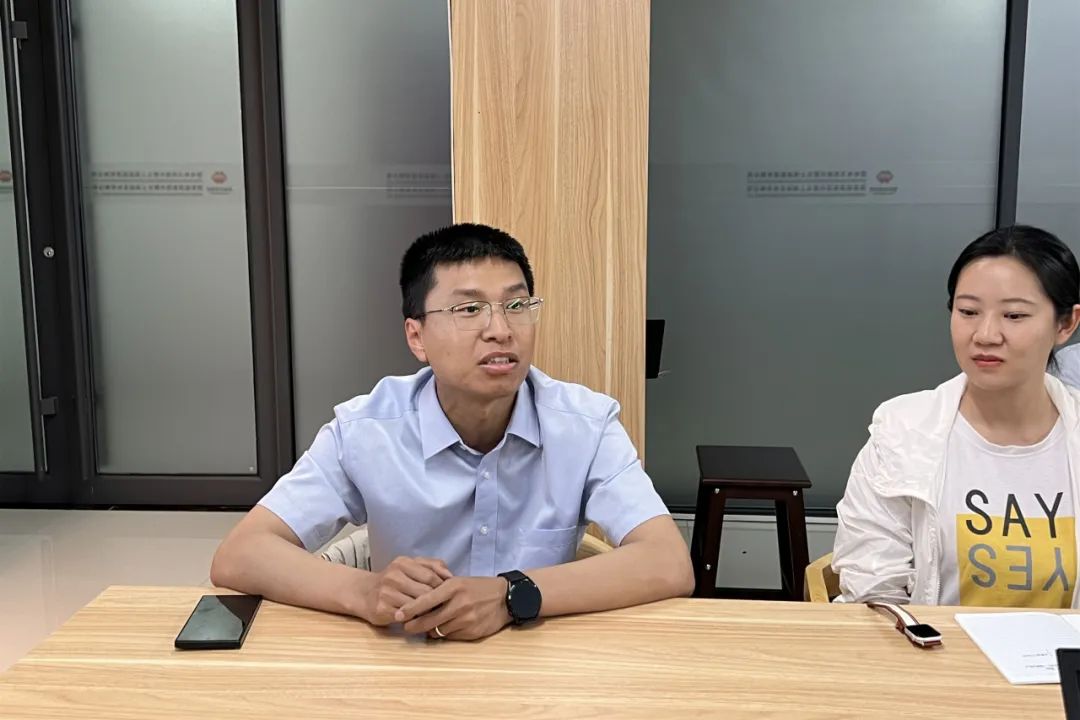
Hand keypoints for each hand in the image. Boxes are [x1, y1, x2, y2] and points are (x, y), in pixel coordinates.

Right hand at [361, 556, 452, 625]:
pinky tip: (417, 619)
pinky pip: (406, 616)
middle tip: (443, 607)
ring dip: (426, 611)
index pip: (431, 576)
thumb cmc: (394, 580)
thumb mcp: (411, 567)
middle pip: (425, 592)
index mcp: (403, 563)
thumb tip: (451, 576)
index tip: (449, 595)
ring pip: (417, 605)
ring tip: (432, 613)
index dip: (442, 588)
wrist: (364, 593)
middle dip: (436, 601)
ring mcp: (386, 592)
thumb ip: (432, 566)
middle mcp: (393, 575)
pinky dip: (414, 619)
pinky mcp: (381, 609)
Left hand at [396, 576, 511, 640]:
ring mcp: (466, 619)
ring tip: (431, 624)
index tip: (398, 614)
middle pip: (429, 620)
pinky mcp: (472, 632)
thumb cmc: (478, 587)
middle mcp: (459, 603)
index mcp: (454, 587)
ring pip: (439, 630)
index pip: (426, 599)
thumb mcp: (459, 581)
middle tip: (406, 626)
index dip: (410, 609)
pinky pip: (451, 636)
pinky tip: (449, 626)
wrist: (505, 598)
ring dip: (432, 629)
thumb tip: (418, 603)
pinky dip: (446, 633)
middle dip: (414, 625)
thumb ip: (440, 590)